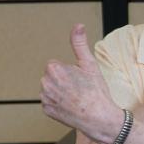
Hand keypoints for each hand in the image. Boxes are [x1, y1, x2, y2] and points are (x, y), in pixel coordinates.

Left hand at [40, 24, 119, 142]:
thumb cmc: (96, 91)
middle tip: (79, 88)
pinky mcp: (46, 110)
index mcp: (54, 69)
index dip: (69, 71)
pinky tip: (71, 106)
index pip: (56, 65)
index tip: (80, 79)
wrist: (98, 118)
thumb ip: (80, 44)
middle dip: (63, 80)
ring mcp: (44, 98)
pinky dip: (58, 103)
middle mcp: (45, 82)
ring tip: (76, 98)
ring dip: (60, 91)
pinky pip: (50, 102)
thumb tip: (78, 26)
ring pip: (51, 89)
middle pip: (52, 76)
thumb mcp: (90, 64)